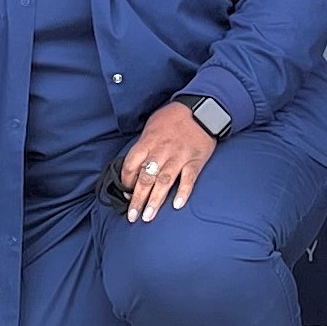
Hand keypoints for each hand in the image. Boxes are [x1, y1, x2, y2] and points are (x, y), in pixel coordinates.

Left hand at [115, 103, 217, 222]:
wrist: (201, 108)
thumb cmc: (173, 117)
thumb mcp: (151, 126)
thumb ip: (143, 146)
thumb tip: (134, 167)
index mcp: (148, 142)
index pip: (131, 166)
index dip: (126, 182)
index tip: (125, 193)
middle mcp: (161, 151)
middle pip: (145, 178)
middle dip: (137, 199)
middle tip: (132, 216)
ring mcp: (179, 157)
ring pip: (164, 182)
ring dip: (155, 201)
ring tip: (148, 217)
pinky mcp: (195, 160)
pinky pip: (188, 179)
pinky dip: (183, 192)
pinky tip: (177, 205)